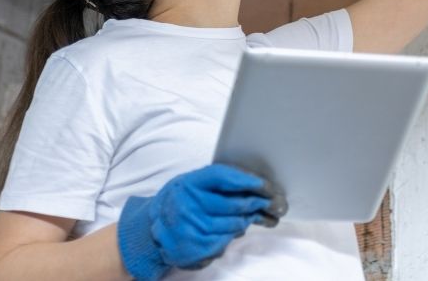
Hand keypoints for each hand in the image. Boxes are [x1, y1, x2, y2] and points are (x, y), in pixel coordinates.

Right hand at [117, 163, 287, 279]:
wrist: (151, 230)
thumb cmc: (180, 202)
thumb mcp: (192, 184)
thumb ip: (218, 183)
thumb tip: (256, 186)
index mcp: (188, 184)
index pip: (223, 177)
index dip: (248, 181)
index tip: (267, 186)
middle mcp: (187, 205)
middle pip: (234, 204)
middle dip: (258, 204)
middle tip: (276, 203)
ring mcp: (190, 229)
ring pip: (233, 225)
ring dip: (249, 221)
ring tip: (261, 216)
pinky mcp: (194, 248)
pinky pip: (224, 242)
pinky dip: (233, 236)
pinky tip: (237, 230)